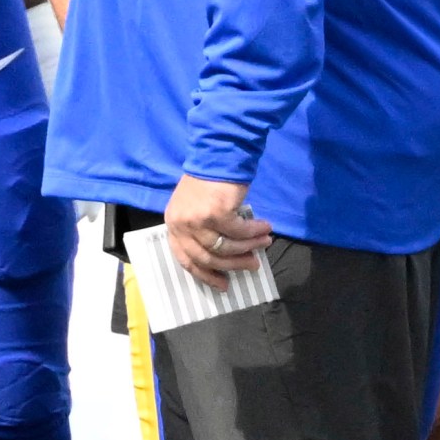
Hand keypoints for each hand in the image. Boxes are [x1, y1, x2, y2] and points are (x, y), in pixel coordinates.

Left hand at [164, 173, 272, 289]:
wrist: (217, 155)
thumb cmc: (208, 182)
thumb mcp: (195, 208)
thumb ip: (202, 231)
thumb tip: (226, 257)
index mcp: (173, 224)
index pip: (185, 259)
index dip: (205, 274)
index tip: (224, 284)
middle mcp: (181, 224)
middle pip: (207, 257)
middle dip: (233, 265)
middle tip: (252, 265)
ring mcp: (197, 219)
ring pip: (226, 247)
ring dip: (249, 247)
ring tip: (265, 243)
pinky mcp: (216, 212)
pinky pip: (240, 232)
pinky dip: (254, 232)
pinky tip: (266, 228)